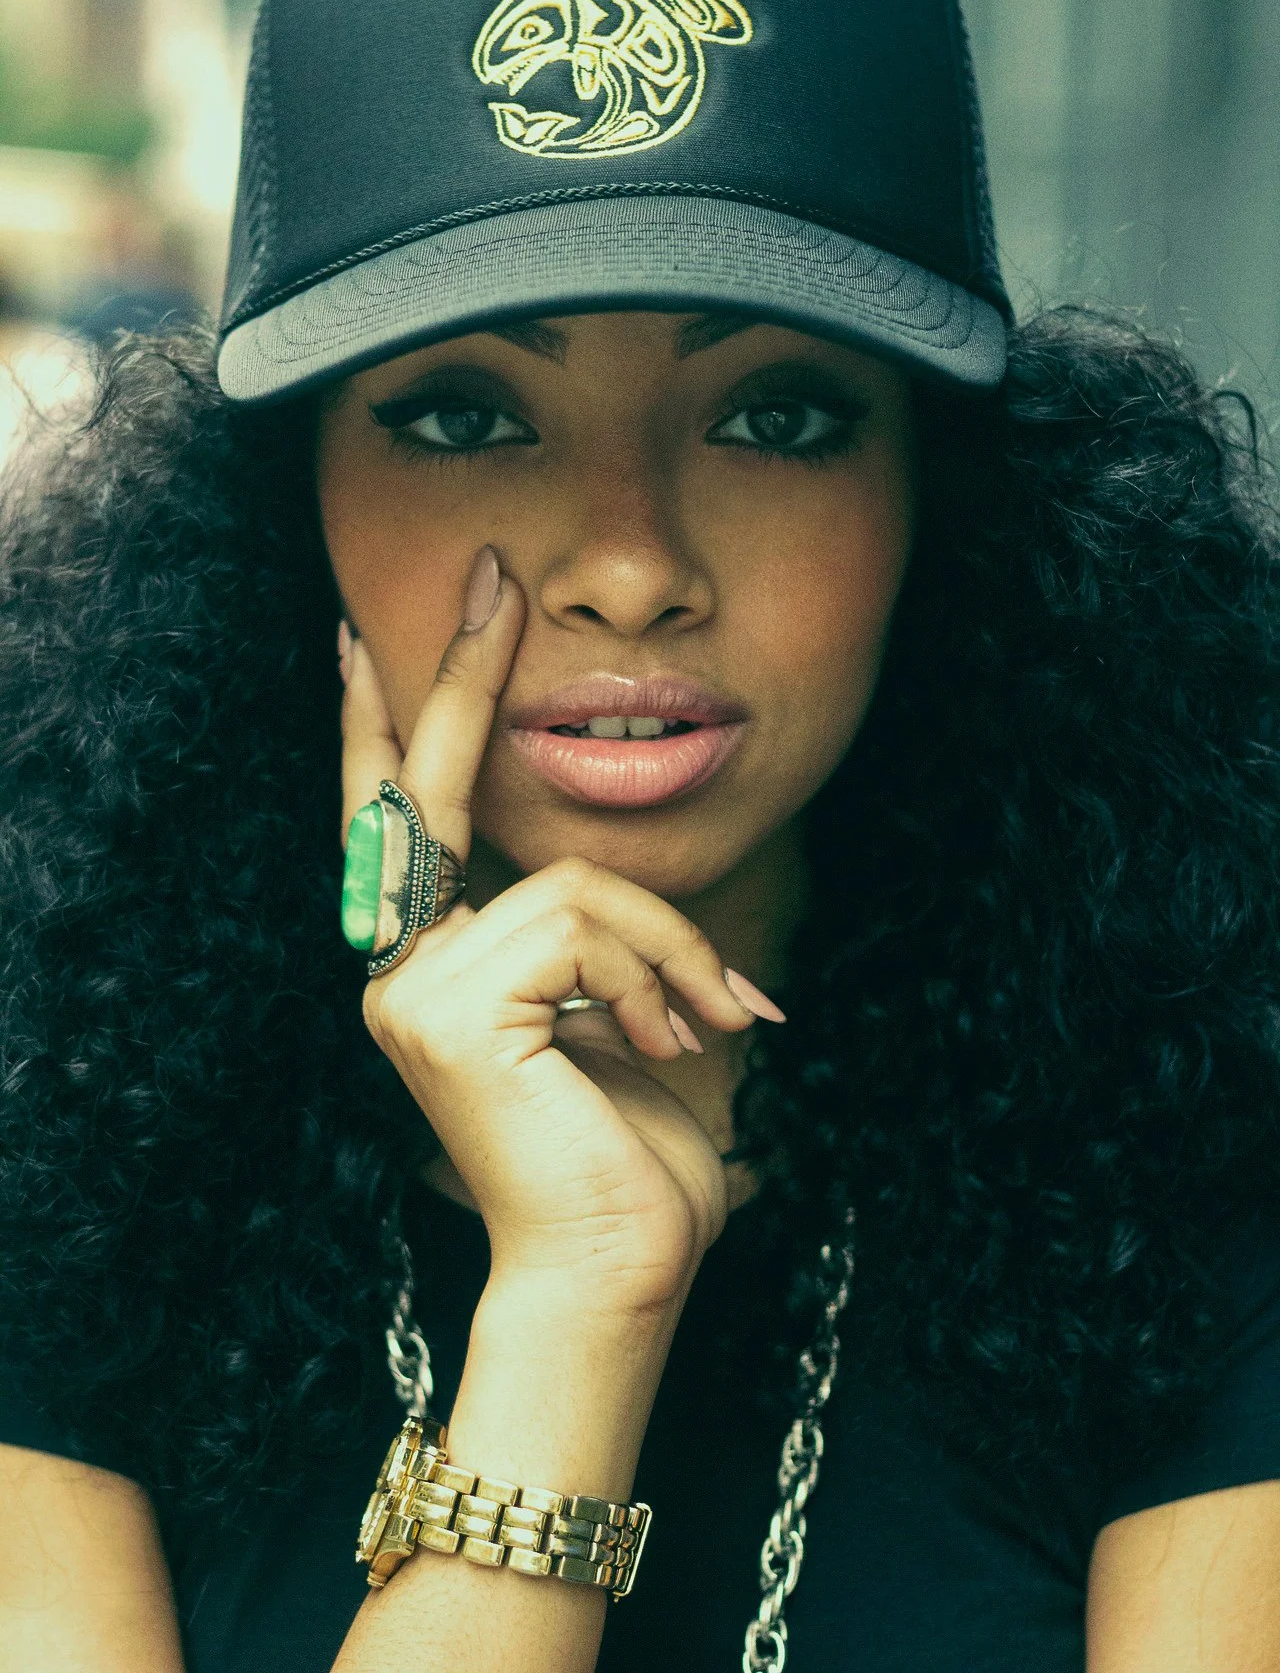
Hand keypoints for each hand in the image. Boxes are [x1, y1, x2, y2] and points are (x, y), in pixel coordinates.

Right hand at [340, 549, 759, 1320]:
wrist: (622, 1262)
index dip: (393, 722)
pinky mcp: (445, 1008)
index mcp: (438, 961)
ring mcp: (409, 987)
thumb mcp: (624, 1004)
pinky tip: (674, 1038)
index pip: (402, 816)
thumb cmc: (631, 1144)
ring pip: (571, 878)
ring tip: (712, 1018)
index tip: (369, 635)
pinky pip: (580, 918)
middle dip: (454, 671)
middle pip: (422, 788)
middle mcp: (400, 966)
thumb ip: (598, 924)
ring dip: (670, 944)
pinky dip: (659, 968)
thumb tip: (622, 851)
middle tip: (492, 573)